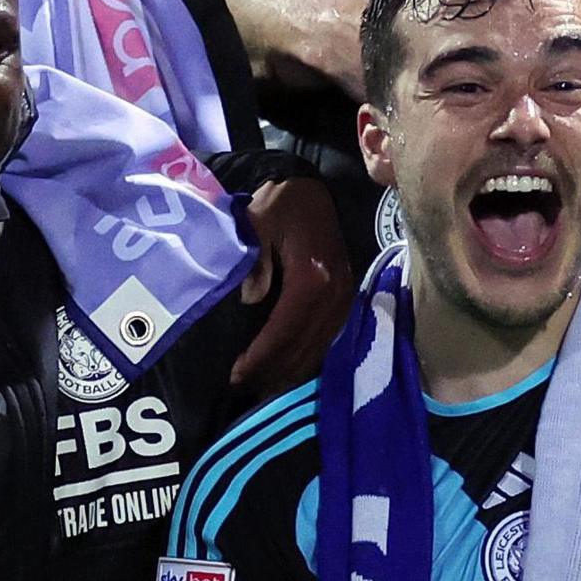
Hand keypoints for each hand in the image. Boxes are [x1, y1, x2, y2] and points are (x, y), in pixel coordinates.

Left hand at [230, 176, 354, 394]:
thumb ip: (253, 263)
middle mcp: (334, 293)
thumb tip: (251, 300)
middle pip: (303, 347)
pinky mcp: (345, 301)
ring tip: (258, 386)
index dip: (261, 356)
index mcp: (312, 276)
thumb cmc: (280, 206)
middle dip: (272, 372)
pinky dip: (304, 359)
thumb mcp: (257, 225)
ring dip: (288, 371)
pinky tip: (284, 371)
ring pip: (317, 349)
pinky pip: (326, 340)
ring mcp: (344, 298)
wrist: (313, 191)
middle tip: (241, 388)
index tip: (236, 374)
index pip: (285, 329)